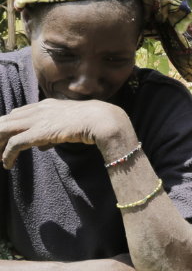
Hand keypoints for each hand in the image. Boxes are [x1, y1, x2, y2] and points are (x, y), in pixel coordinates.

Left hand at [0, 99, 129, 168]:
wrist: (102, 120)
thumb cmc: (93, 122)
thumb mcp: (69, 125)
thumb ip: (52, 133)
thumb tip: (42, 146)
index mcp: (45, 105)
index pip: (17, 113)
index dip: (7, 127)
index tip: (3, 140)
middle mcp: (37, 110)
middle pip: (6, 120)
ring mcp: (37, 120)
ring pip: (4, 130)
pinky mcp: (39, 132)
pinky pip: (15, 144)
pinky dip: (7, 155)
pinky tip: (7, 164)